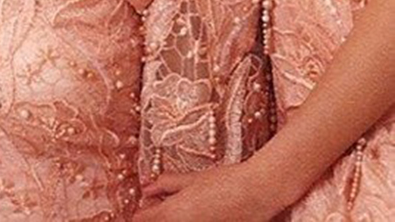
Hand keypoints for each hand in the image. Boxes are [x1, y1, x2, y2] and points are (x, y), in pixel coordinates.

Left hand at [133, 162, 282, 221]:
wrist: (256, 193)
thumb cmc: (225, 182)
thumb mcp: (192, 178)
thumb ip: (166, 184)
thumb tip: (147, 188)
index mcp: (171, 213)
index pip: (140, 219)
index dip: (142, 212)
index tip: (147, 206)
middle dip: (157, 216)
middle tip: (164, 205)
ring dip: (171, 219)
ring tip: (188, 208)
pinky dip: (189, 220)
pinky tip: (200, 213)